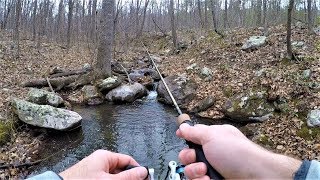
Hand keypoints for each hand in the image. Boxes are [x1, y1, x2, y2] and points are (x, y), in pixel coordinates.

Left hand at [59, 150, 147, 179]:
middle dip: (129, 178)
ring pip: (113, 176)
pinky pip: (104, 179)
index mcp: (105, 156)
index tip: (146, 178)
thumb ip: (128, 176)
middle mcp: (100, 162)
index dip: (138, 170)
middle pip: (121, 169)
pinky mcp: (89, 178)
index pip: (128, 160)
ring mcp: (94, 171)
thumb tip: (144, 172)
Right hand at [176, 115, 301, 178]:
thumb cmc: (238, 154)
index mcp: (213, 139)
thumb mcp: (213, 136)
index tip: (181, 138)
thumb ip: (195, 131)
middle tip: (196, 158)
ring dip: (194, 171)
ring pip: (190, 172)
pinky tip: (209, 179)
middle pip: (187, 156)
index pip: (193, 137)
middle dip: (188, 157)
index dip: (185, 138)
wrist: (256, 177)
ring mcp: (213, 170)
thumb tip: (183, 126)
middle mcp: (212, 154)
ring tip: (206, 171)